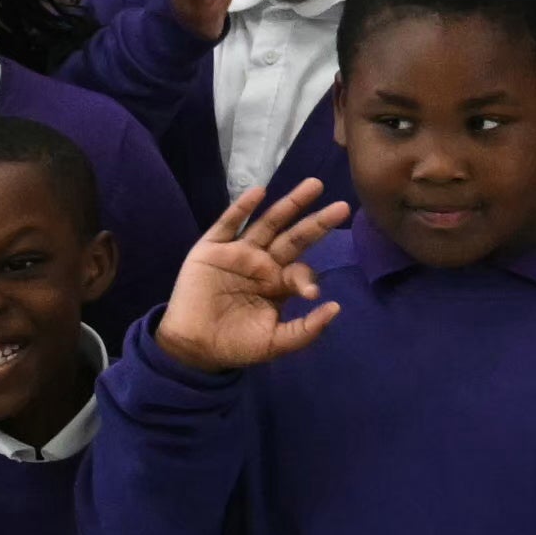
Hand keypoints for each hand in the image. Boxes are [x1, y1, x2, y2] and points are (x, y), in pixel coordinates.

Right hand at [151, 185, 350, 377]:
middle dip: (317, 221)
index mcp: (279, 283)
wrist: (193, 349)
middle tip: (342, 207)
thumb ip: (306, 329)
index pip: (301, 270)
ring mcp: (238, 254)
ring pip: (268, 224)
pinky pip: (228, 225)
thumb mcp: (276, 342)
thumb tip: (336, 308)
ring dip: (290, 204)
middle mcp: (263, 263)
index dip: (307, 278)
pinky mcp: (211, 250)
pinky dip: (241, 208)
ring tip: (314, 185)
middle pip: (295, 237)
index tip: (310, 293)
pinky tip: (258, 192)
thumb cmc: (236, 344)